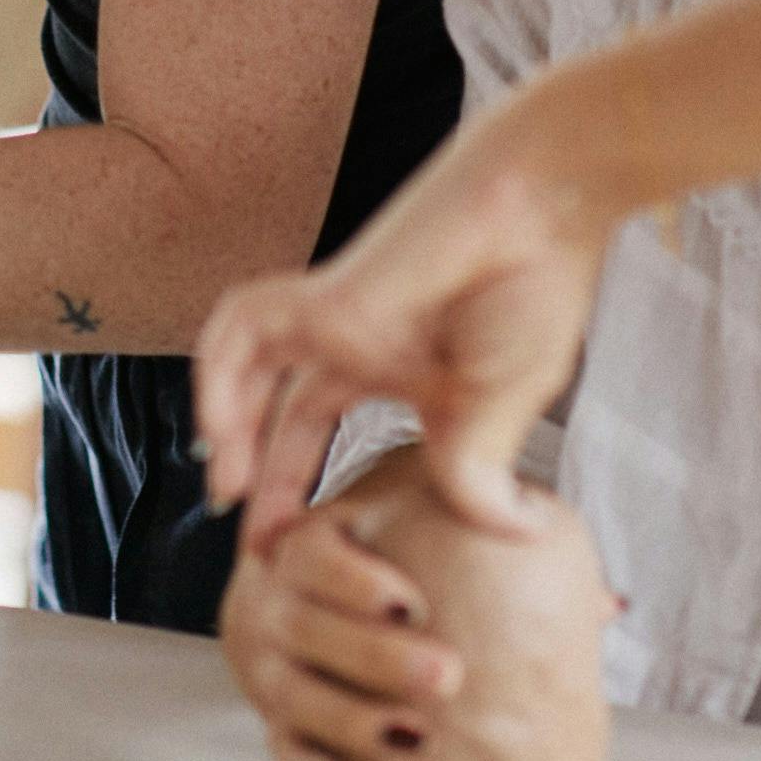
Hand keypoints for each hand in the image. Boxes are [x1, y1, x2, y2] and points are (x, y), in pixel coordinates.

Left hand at [194, 121, 606, 552]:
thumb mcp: (503, 409)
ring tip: (226, 496)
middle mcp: (370, 349)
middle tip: (259, 552)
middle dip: (269, 479)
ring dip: (228, 430)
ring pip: (255, 370)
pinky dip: (217, 377)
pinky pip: (242, 330)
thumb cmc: (537, 290)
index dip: (325, 494)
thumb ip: (480, 473)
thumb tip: (513, 536)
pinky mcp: (325, 297)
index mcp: (415, 375)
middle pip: (293, 416)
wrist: (542, 204)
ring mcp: (343, 321)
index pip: (349, 439)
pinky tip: (217, 431)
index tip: (314, 556)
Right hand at [221, 491, 461, 760]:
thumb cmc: (399, 562)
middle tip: (446, 676)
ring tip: (419, 737)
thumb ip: (484, 534)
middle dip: (372, 655)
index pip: (308, 549)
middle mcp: (273, 600)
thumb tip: (600, 599)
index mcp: (304, 544)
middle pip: (301, 624)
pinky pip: (279, 746)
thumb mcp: (426, 525)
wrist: (333, 605)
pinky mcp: (275, 719)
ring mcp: (268, 663)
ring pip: (288, 693)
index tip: (414, 605)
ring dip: (350, 717)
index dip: (352, 577)